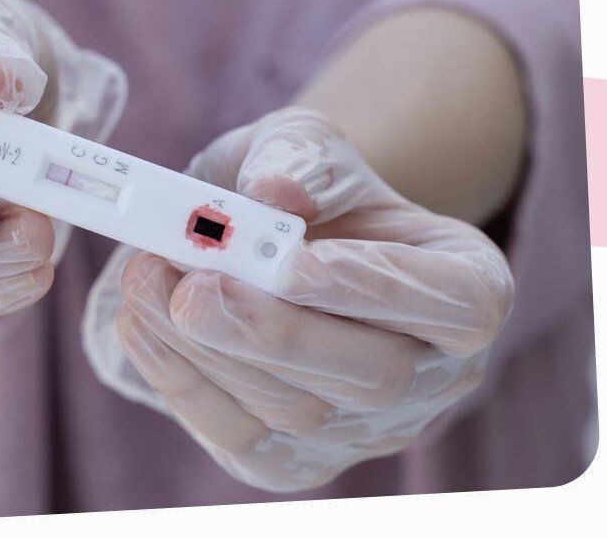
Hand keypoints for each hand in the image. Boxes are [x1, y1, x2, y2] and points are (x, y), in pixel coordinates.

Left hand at [93, 107, 512, 490]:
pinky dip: (182, 384)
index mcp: (468, 287)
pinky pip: (242, 439)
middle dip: (274, 333)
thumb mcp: (304, 145)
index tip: (293, 262)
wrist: (274, 241)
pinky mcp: (297, 461)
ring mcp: (369, 430)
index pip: (456, 305)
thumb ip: (294, 159)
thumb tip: (272, 196)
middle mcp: (436, 374)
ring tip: (144, 279)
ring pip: (299, 413)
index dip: (378, 288)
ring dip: (207, 350)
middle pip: (375, 377)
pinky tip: (138, 324)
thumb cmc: (306, 192)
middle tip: (193, 288)